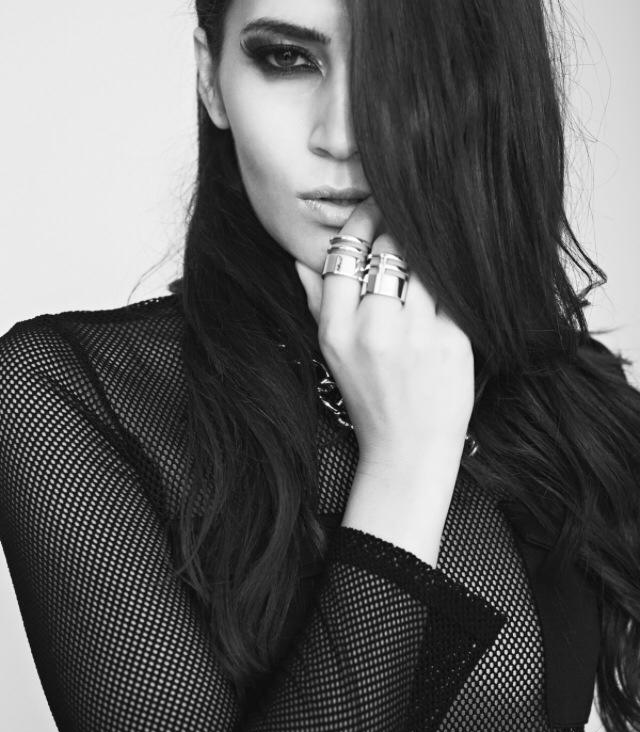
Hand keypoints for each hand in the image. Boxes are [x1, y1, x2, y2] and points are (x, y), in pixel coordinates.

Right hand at [295, 197, 474, 470]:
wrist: (409, 450)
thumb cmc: (371, 399)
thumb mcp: (332, 355)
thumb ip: (319, 303)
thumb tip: (301, 258)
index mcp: (337, 330)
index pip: (346, 253)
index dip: (363, 221)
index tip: (374, 208)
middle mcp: (373, 330)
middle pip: (389, 248)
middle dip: (398, 225)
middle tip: (408, 215)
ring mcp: (416, 335)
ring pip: (424, 262)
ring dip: (428, 247)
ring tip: (432, 241)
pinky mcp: (453, 341)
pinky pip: (452, 290)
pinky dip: (451, 277)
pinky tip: (454, 271)